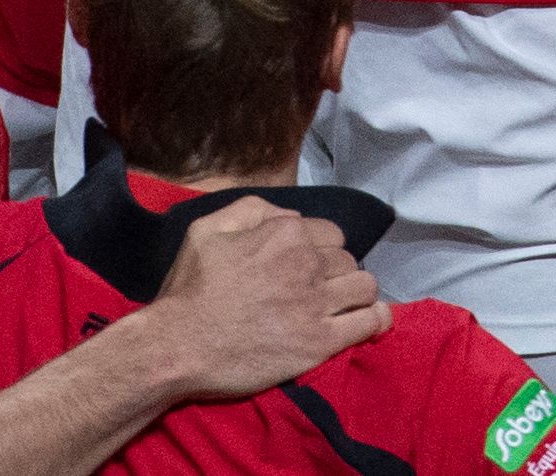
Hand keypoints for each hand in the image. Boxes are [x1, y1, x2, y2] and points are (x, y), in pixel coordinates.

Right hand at [139, 195, 390, 398]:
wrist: (179, 346)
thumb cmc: (190, 288)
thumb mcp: (207, 229)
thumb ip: (252, 210)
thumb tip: (289, 217)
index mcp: (285, 233)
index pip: (330, 233)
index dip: (320, 248)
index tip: (307, 266)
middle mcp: (307, 263)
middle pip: (348, 259)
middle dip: (338, 271)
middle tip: (319, 289)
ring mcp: (317, 304)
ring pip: (365, 287)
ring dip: (358, 293)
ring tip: (343, 305)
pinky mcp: (320, 343)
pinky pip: (369, 323)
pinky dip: (376, 319)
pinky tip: (370, 320)